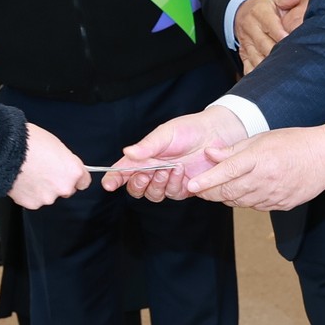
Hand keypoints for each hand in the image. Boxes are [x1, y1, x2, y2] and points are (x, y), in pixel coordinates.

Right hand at [9, 123, 90, 208]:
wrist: (6, 150)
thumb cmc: (30, 142)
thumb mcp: (56, 145)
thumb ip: (65, 161)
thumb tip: (64, 167)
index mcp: (73, 171)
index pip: (83, 182)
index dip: (74, 177)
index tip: (67, 175)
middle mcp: (64, 187)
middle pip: (65, 190)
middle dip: (56, 183)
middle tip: (43, 171)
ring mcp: (47, 197)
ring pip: (48, 196)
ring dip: (41, 189)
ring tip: (29, 174)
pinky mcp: (32, 204)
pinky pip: (33, 200)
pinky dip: (28, 193)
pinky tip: (22, 180)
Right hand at [104, 107, 247, 199]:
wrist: (215, 134)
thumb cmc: (189, 130)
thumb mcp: (165, 133)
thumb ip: (147, 146)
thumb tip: (127, 152)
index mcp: (144, 157)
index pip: (123, 171)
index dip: (113, 179)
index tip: (109, 184)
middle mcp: (153, 171)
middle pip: (135, 188)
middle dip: (136, 184)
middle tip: (143, 174)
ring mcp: (167, 181)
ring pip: (152, 194)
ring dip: (156, 184)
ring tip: (166, 169)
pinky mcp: (183, 188)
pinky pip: (172, 194)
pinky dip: (173, 184)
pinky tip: (179, 171)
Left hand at [187, 124, 324, 210]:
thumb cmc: (294, 143)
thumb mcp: (262, 138)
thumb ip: (234, 149)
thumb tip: (210, 154)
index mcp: (259, 158)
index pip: (226, 172)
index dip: (207, 180)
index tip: (192, 185)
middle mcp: (264, 179)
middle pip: (229, 192)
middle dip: (210, 192)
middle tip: (200, 188)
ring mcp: (273, 195)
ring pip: (239, 202)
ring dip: (226, 197)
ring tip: (221, 187)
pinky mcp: (280, 205)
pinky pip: (255, 206)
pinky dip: (245, 200)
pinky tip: (246, 190)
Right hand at [232, 0, 307, 71]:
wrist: (242, 14)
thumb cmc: (264, 8)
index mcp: (259, 12)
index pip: (270, 24)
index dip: (280, 34)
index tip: (290, 40)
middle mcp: (251, 28)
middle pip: (263, 44)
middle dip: (277, 53)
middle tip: (292, 61)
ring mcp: (246, 44)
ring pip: (256, 58)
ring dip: (269, 67)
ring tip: (283, 73)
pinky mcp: (244, 55)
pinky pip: (248, 68)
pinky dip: (257, 75)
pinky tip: (268, 81)